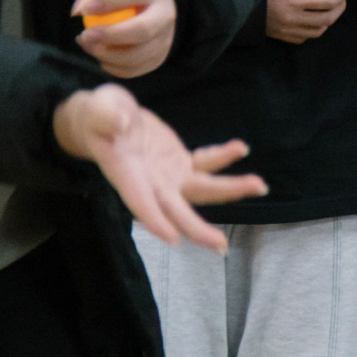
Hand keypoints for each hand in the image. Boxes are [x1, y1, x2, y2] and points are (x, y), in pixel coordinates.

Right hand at [52, 83, 266, 253]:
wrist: (107, 119)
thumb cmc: (97, 116)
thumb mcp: (97, 110)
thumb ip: (108, 116)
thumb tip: (122, 122)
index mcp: (126, 174)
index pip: (140, 201)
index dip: (155, 220)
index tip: (173, 239)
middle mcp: (151, 183)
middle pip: (176, 209)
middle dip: (199, 229)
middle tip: (221, 246)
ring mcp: (168, 176)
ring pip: (201, 189)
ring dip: (230, 190)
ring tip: (260, 186)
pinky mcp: (180, 163)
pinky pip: (205, 164)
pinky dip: (223, 158)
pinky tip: (241, 149)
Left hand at [75, 0, 175, 78]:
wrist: (147, 7)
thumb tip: (77, 11)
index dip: (109, 2)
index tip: (85, 10)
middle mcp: (166, 15)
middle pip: (142, 30)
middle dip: (111, 36)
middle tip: (85, 36)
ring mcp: (165, 39)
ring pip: (137, 56)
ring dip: (107, 55)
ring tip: (88, 45)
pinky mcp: (158, 58)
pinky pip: (133, 70)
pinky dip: (113, 67)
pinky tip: (101, 56)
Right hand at [264, 0, 348, 43]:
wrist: (235, 2)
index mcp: (294, 1)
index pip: (327, 2)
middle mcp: (293, 19)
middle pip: (327, 18)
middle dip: (340, 8)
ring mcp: (287, 30)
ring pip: (318, 31)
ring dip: (329, 20)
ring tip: (332, 8)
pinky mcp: (281, 37)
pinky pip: (305, 38)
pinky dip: (315, 29)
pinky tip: (315, 20)